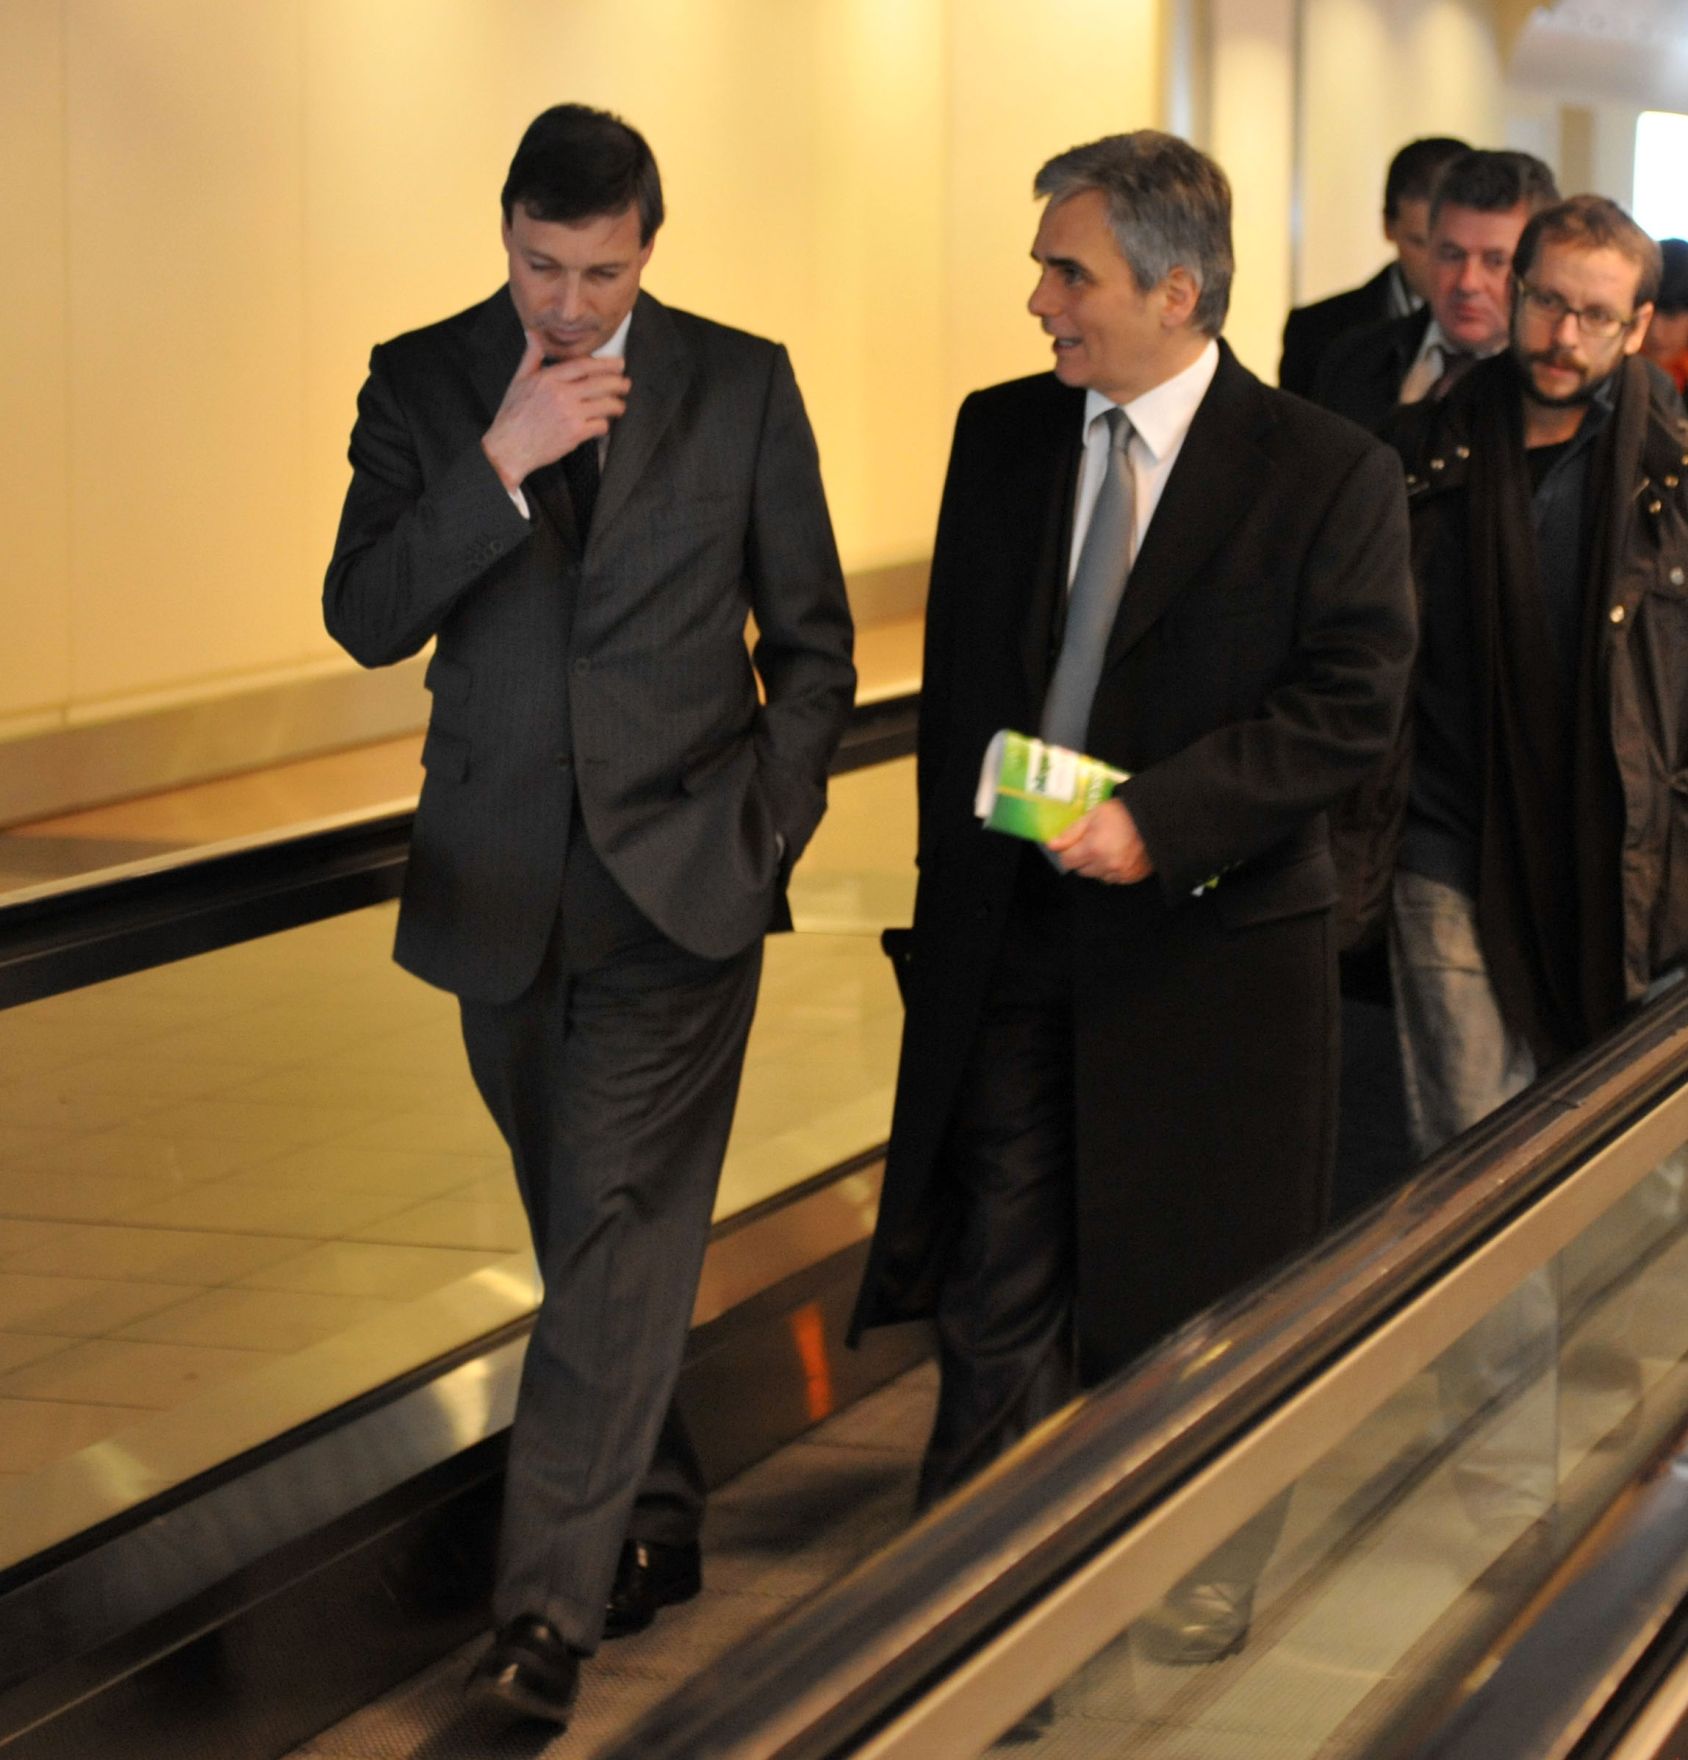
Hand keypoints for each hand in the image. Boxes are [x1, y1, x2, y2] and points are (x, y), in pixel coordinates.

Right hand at [481, 329, 629, 489]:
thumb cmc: (512, 415)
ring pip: (605, 404)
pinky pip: (600, 425)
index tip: (618, 365)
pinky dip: (605, 425)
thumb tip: (534, 335)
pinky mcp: (575, 434)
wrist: (509, 447)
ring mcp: (570, 414)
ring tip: (620, 406)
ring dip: (617, 405)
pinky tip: (604, 425)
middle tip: (626, 384)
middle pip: (601, 383)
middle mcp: (561, 394)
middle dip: (618, 383)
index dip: (605, 364)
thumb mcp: (519, 380)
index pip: (584, 365)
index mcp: (549, 378)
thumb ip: (531, 357)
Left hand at [1047, 798, 1154, 884]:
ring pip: (1097, 876)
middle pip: (1081, 871)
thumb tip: (1052, 845)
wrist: (1155, 819)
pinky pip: (1113, 879)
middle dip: (1082, 858)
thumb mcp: (1093, 815)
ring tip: (1108, 847)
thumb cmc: (1123, 813)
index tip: (1075, 844)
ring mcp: (1120, 873)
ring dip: (1097, 866)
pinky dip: (1112, 870)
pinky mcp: (1131, 877)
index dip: (1069, 851)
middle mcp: (1106, 864)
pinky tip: (1118, 855)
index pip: (1067, 861)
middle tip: (1093, 843)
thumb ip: (1071, 832)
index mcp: (1093, 848)